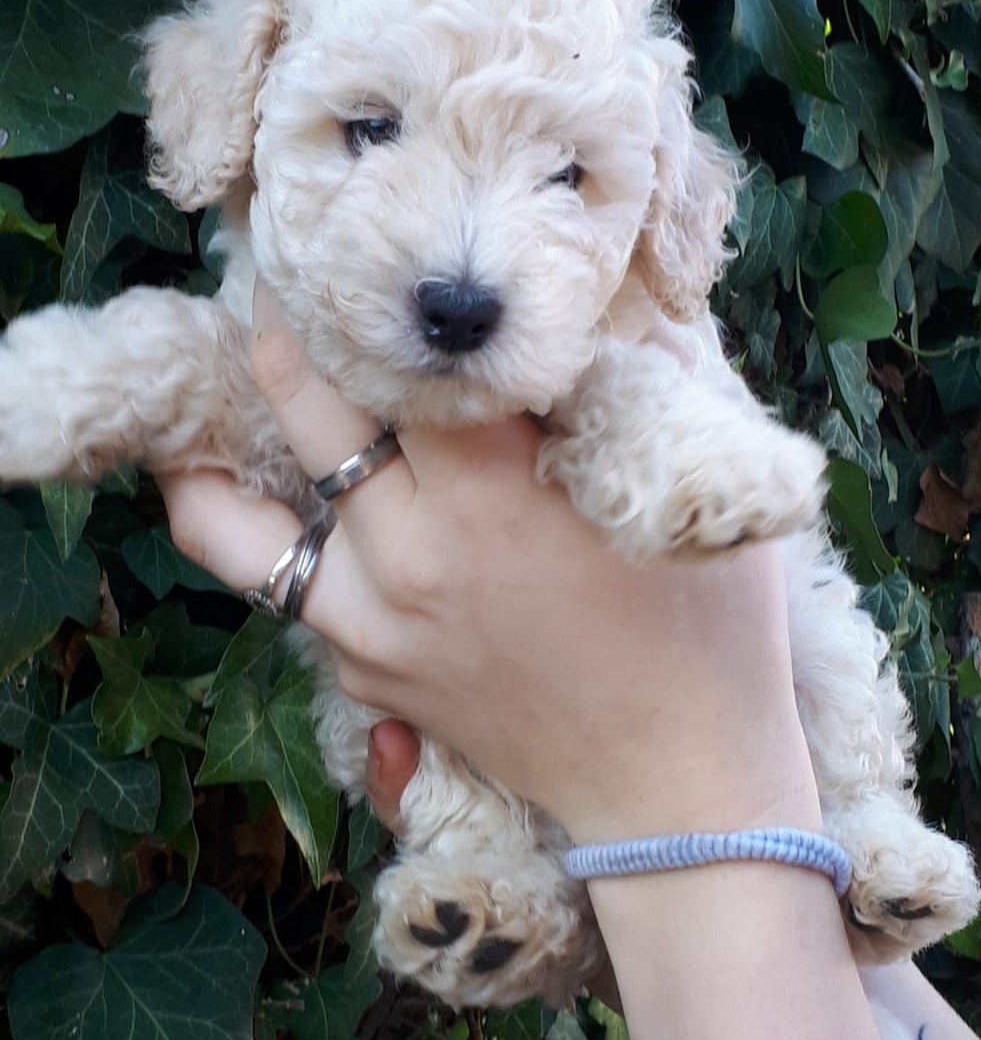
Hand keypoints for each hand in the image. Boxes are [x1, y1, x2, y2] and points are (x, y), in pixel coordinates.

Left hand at [160, 280, 820, 844]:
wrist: (678, 794)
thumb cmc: (711, 637)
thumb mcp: (701, 486)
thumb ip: (656, 371)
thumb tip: (615, 288)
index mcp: (494, 500)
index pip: (396, 363)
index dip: (368, 292)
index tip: (349, 245)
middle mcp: (410, 560)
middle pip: (303, 412)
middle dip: (284, 334)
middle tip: (284, 288)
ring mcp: (373, 630)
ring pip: (235, 529)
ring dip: (220, 460)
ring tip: (210, 410)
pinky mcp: (367, 682)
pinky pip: (290, 596)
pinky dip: (280, 542)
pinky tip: (291, 504)